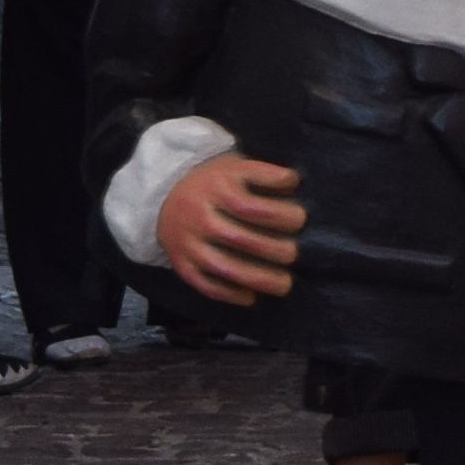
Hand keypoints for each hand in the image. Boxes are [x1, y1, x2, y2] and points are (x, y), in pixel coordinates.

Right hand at [154, 150, 305, 305]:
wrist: (165, 197)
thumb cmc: (214, 183)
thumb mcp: (236, 166)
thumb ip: (263, 175)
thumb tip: (295, 187)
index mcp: (215, 187)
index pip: (250, 206)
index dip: (280, 215)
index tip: (300, 219)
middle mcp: (199, 215)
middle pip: (241, 239)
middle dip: (275, 250)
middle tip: (295, 253)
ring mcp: (189, 243)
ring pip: (225, 267)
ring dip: (259, 279)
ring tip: (285, 284)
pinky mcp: (182, 266)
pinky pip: (207, 286)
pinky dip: (231, 294)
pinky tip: (252, 297)